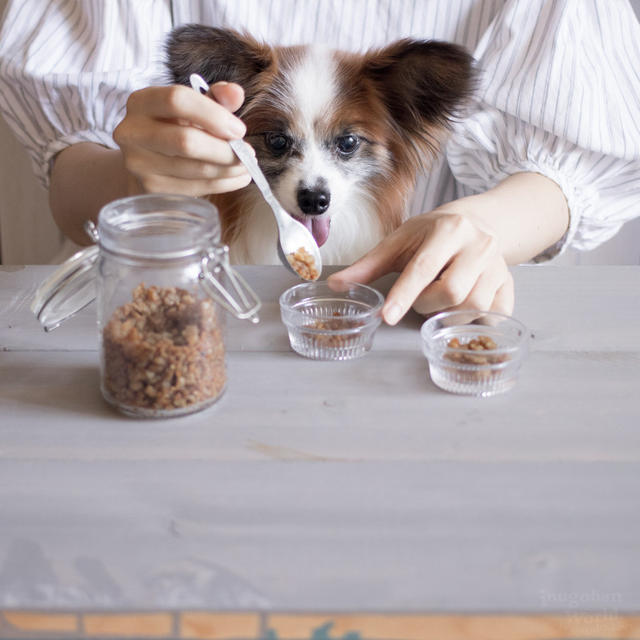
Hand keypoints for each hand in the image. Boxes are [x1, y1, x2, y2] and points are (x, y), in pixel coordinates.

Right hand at [113, 82, 250, 195]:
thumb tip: (236, 93)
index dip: (213, 115)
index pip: (177, 100)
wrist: (144, 162)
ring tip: (246, 166)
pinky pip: (195, 188)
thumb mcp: (191, 108)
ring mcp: (138, 164)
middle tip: (248, 154)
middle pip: (186, 141)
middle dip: (225, 150)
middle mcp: (133, 132)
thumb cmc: (173, 129)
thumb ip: (215, 98)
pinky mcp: (150, 190)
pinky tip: (236, 178)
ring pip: (194, 169)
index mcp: (141, 102)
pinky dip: (223, 184)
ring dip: (228, 169)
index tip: (240, 130)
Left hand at [329, 210, 513, 324]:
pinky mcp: (509, 282)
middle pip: (453, 292)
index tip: (388, 317)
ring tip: (439, 299)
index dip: (404, 295)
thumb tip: (335, 284)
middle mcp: (479, 245)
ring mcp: (499, 265)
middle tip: (419, 298)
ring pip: (475, 307)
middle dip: (428, 304)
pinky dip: (475, 320)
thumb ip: (368, 265)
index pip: (424, 268)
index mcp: (448, 230)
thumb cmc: (432, 233)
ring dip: (449, 314)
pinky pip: (496, 314)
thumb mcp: (399, 241)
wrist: (478, 221)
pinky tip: (462, 308)